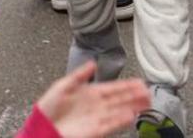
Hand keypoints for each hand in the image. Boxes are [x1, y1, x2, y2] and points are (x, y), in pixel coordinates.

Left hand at [34, 62, 149, 136]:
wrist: (43, 126)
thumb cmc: (49, 107)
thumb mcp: (63, 85)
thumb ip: (79, 74)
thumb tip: (93, 62)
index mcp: (89, 93)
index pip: (112, 88)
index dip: (126, 85)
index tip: (140, 82)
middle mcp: (96, 106)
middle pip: (120, 100)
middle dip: (134, 96)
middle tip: (149, 92)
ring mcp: (97, 118)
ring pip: (119, 112)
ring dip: (132, 107)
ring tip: (147, 103)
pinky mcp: (96, 130)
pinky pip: (111, 124)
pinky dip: (121, 120)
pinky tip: (131, 116)